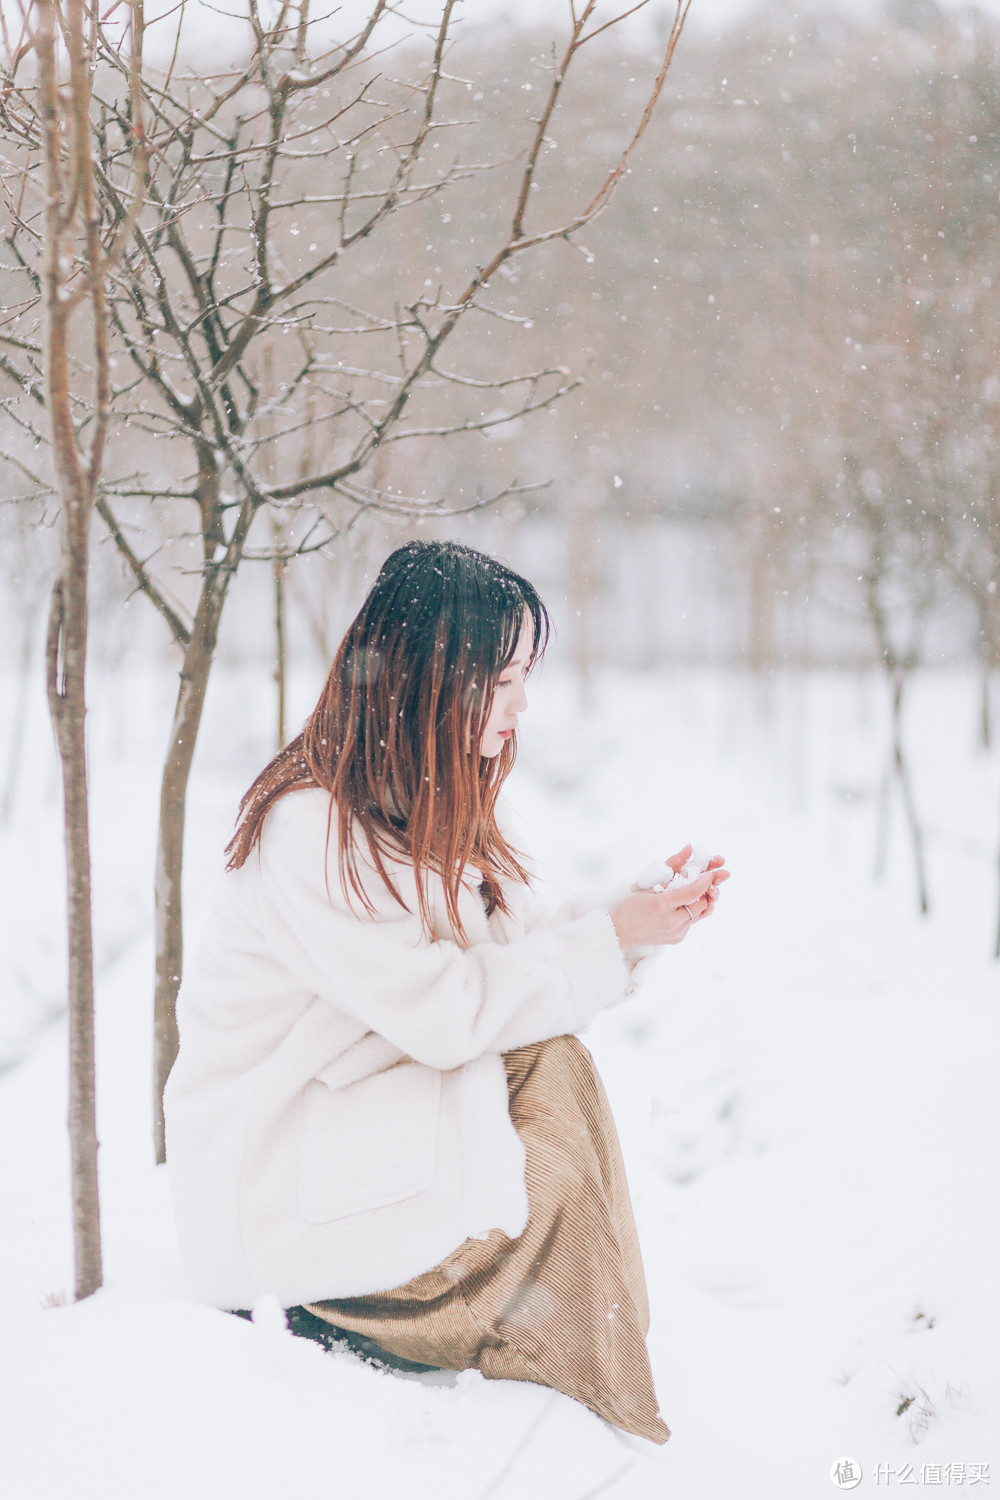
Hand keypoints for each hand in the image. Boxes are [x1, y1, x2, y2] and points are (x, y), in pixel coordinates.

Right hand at [610, 845, 729, 948]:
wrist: (620, 932)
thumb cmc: (630, 907)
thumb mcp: (647, 887)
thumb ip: (670, 872)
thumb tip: (688, 853)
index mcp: (662, 904)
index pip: (693, 891)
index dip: (705, 881)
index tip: (709, 874)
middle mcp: (671, 921)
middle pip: (701, 904)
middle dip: (704, 892)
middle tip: (702, 882)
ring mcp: (676, 932)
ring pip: (700, 914)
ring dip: (699, 902)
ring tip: (693, 894)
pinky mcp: (678, 939)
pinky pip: (692, 923)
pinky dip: (690, 912)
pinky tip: (681, 907)